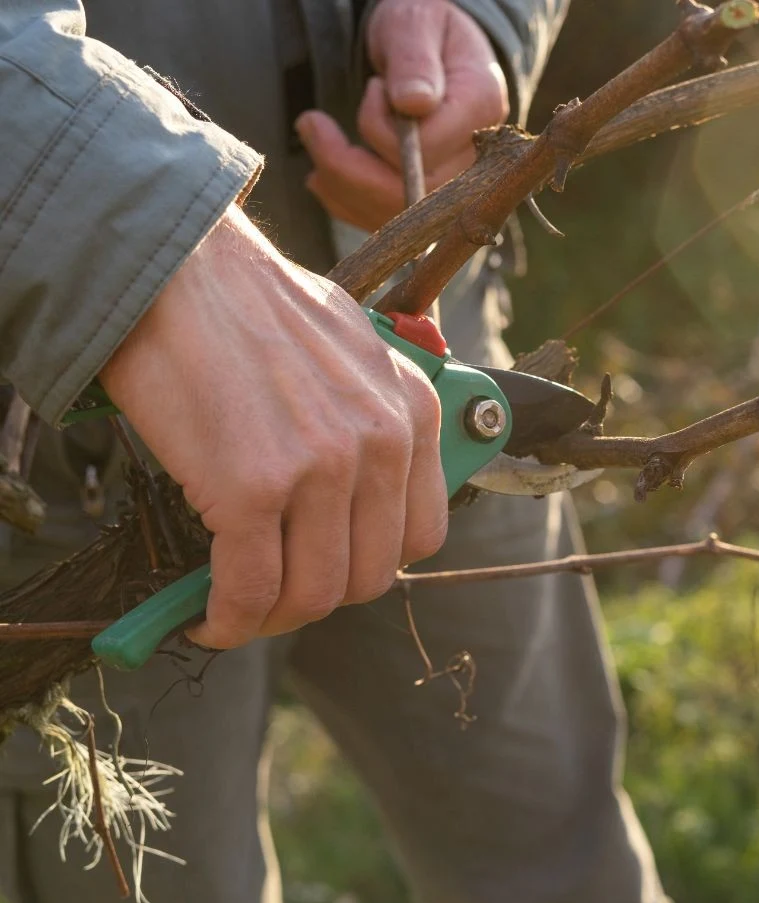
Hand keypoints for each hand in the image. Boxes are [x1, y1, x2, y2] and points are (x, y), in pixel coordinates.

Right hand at [99, 205, 447, 649]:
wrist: (176, 266)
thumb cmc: (252, 306)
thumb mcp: (355, 348)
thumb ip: (377, 413)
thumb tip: (367, 481)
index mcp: (413, 412)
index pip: (422, 536)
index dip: (370, 565)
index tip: (328, 567)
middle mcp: (381, 443)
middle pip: (368, 577)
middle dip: (317, 599)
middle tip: (272, 593)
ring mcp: (321, 468)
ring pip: (312, 595)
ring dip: (270, 618)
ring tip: (236, 607)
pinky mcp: (253, 488)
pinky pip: (250, 590)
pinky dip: (227, 620)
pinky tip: (208, 618)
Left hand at [296, 0, 508, 230]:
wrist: (434, 48)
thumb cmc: (423, 30)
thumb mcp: (414, 22)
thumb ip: (413, 59)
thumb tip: (413, 104)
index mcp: (482, 106)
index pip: (428, 149)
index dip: (383, 130)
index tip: (372, 90)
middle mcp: (477, 156)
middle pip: (410, 194)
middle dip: (347, 166)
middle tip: (310, 123)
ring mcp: (456, 184)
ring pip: (392, 214)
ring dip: (339, 184)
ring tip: (314, 138)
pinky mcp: (430, 199)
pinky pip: (384, 221)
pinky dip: (344, 201)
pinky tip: (324, 173)